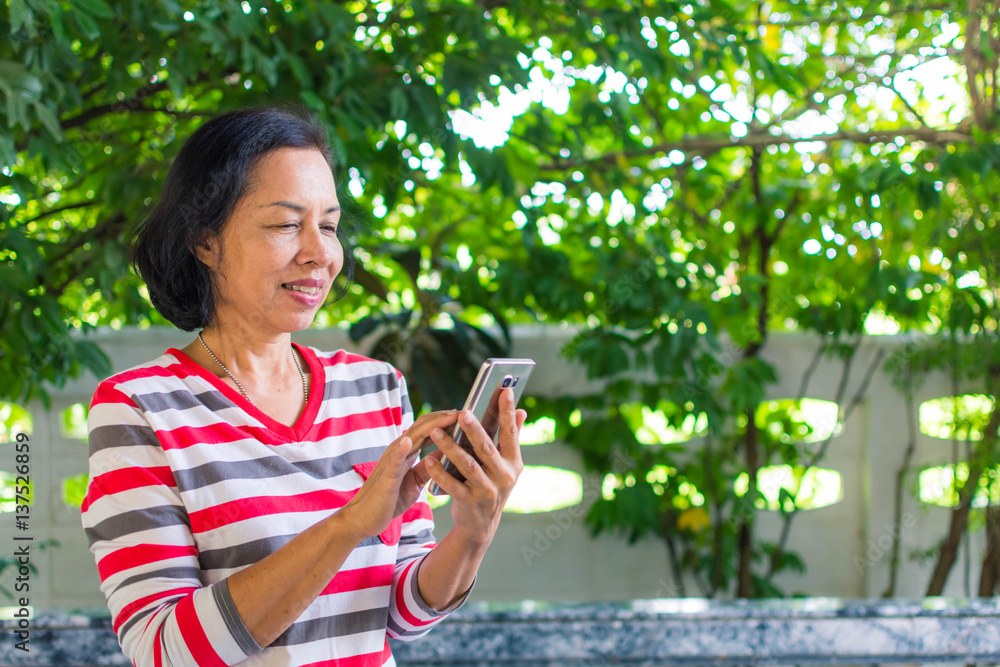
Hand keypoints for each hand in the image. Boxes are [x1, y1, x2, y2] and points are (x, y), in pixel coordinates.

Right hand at [340, 409, 457, 540]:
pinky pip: (393, 462)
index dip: (444, 421)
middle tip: (462, 411)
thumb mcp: (415, 481)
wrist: (364, 518)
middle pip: (422, 427)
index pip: (426, 429)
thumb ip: (428, 467)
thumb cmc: (389, 499)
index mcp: (405, 452)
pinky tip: (409, 441)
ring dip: (430, 427)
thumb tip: (447, 454)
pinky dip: (401, 450)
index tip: (462, 415)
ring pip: (411, 438)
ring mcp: (391, 462)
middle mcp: (398, 451)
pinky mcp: (386, 477)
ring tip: (447, 416)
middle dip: (442, 418)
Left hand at [421, 388, 527, 542]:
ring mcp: (487, 490)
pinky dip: (440, 472)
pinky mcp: (470, 502)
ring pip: (467, 465)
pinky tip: (429, 459)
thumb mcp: (506, 464)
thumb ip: (512, 436)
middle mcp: (504, 476)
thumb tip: (523, 410)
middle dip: (475, 429)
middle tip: (463, 412)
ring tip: (435, 432)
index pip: (511, 433)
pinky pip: (452, 485)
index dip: (508, 412)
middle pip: (487, 448)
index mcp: (514, 462)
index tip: (505, 390)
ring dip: (450, 448)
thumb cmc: (492, 484)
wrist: (482, 524)